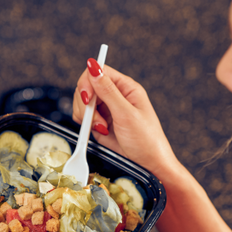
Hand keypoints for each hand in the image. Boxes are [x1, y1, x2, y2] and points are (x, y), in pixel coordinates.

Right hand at [75, 61, 181, 179]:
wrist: (148, 165)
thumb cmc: (146, 140)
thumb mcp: (126, 114)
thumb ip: (108, 90)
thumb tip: (93, 65)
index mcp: (126, 88)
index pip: (99, 72)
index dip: (88, 82)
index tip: (87, 98)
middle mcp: (115, 96)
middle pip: (86, 87)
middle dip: (87, 104)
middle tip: (98, 120)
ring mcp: (106, 110)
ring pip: (82, 103)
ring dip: (87, 117)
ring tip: (103, 128)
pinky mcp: (99, 123)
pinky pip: (83, 118)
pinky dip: (85, 125)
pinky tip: (100, 132)